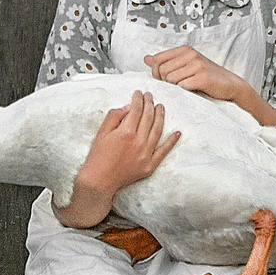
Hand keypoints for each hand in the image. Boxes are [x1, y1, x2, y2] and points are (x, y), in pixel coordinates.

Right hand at [59, 97, 178, 226]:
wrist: (99, 181)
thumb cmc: (98, 157)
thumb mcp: (101, 133)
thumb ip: (114, 116)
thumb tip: (128, 107)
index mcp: (126, 132)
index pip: (136, 109)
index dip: (138, 99)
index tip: (138, 93)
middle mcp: (139, 141)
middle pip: (149, 117)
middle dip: (149, 103)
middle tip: (150, 96)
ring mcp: (146, 154)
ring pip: (158, 130)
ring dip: (160, 116)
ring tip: (161, 107)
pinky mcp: (150, 165)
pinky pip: (164, 151)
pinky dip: (172, 142)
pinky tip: (177, 133)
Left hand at [144, 45, 253, 105]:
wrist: (230, 86)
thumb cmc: (207, 77)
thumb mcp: (186, 66)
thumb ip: (166, 61)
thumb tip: (146, 58)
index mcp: (185, 50)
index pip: (157, 60)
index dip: (157, 73)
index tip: (165, 80)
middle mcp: (190, 54)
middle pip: (161, 70)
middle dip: (165, 82)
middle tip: (177, 86)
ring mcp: (197, 64)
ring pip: (170, 79)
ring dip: (176, 88)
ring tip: (187, 88)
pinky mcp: (203, 77)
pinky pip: (182, 86)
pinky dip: (185, 92)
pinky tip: (193, 91)